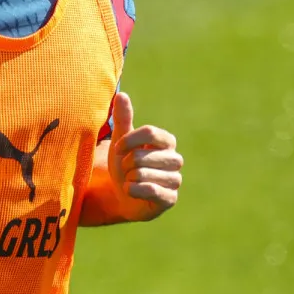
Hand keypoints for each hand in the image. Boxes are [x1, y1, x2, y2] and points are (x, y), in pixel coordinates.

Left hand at [104, 92, 182, 220]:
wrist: (123, 195)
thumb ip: (123, 119)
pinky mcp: (171, 199)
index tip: (118, 148)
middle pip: (143, 156)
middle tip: (127, 170)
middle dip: (127, 164)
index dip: (129, 140)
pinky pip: (150, 190)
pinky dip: (133, 190)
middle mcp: (175, 159)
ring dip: (129, 178)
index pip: (150, 132)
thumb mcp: (121, 141)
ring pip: (144, 174)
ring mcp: (175, 180)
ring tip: (131, 181)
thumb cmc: (125, 165)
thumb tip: (121, 94)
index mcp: (167, 141)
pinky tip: (131, 191)